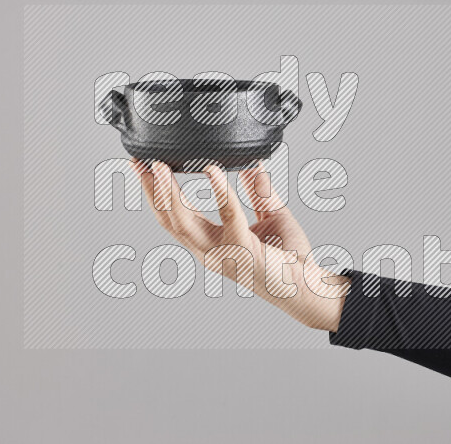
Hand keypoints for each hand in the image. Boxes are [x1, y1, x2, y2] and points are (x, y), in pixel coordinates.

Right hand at [132, 159, 349, 331]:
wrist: (311, 286)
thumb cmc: (290, 258)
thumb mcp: (270, 215)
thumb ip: (258, 191)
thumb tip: (252, 164)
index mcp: (211, 244)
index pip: (173, 218)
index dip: (155, 194)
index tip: (143, 167)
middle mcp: (210, 252)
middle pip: (170, 221)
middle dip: (152, 191)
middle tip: (139, 163)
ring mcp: (224, 255)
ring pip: (186, 224)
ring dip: (170, 194)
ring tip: (161, 167)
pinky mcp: (245, 252)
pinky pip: (229, 218)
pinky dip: (220, 192)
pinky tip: (212, 171)